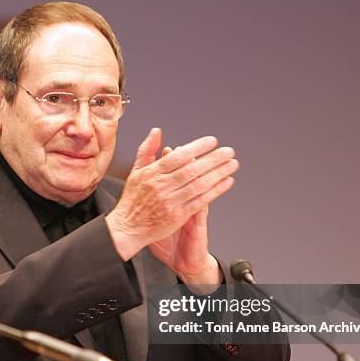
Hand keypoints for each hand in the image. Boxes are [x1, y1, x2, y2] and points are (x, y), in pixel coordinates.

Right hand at [106, 128, 237, 261]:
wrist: (127, 229)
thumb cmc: (132, 200)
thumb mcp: (135, 172)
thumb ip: (147, 150)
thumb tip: (156, 131)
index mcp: (152, 173)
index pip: (178, 156)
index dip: (197, 147)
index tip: (211, 141)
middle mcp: (162, 187)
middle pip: (192, 170)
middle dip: (213, 159)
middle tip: (228, 151)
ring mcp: (171, 202)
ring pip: (199, 185)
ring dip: (218, 174)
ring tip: (232, 165)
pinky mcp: (178, 216)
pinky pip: (200, 201)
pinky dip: (215, 191)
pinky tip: (226, 183)